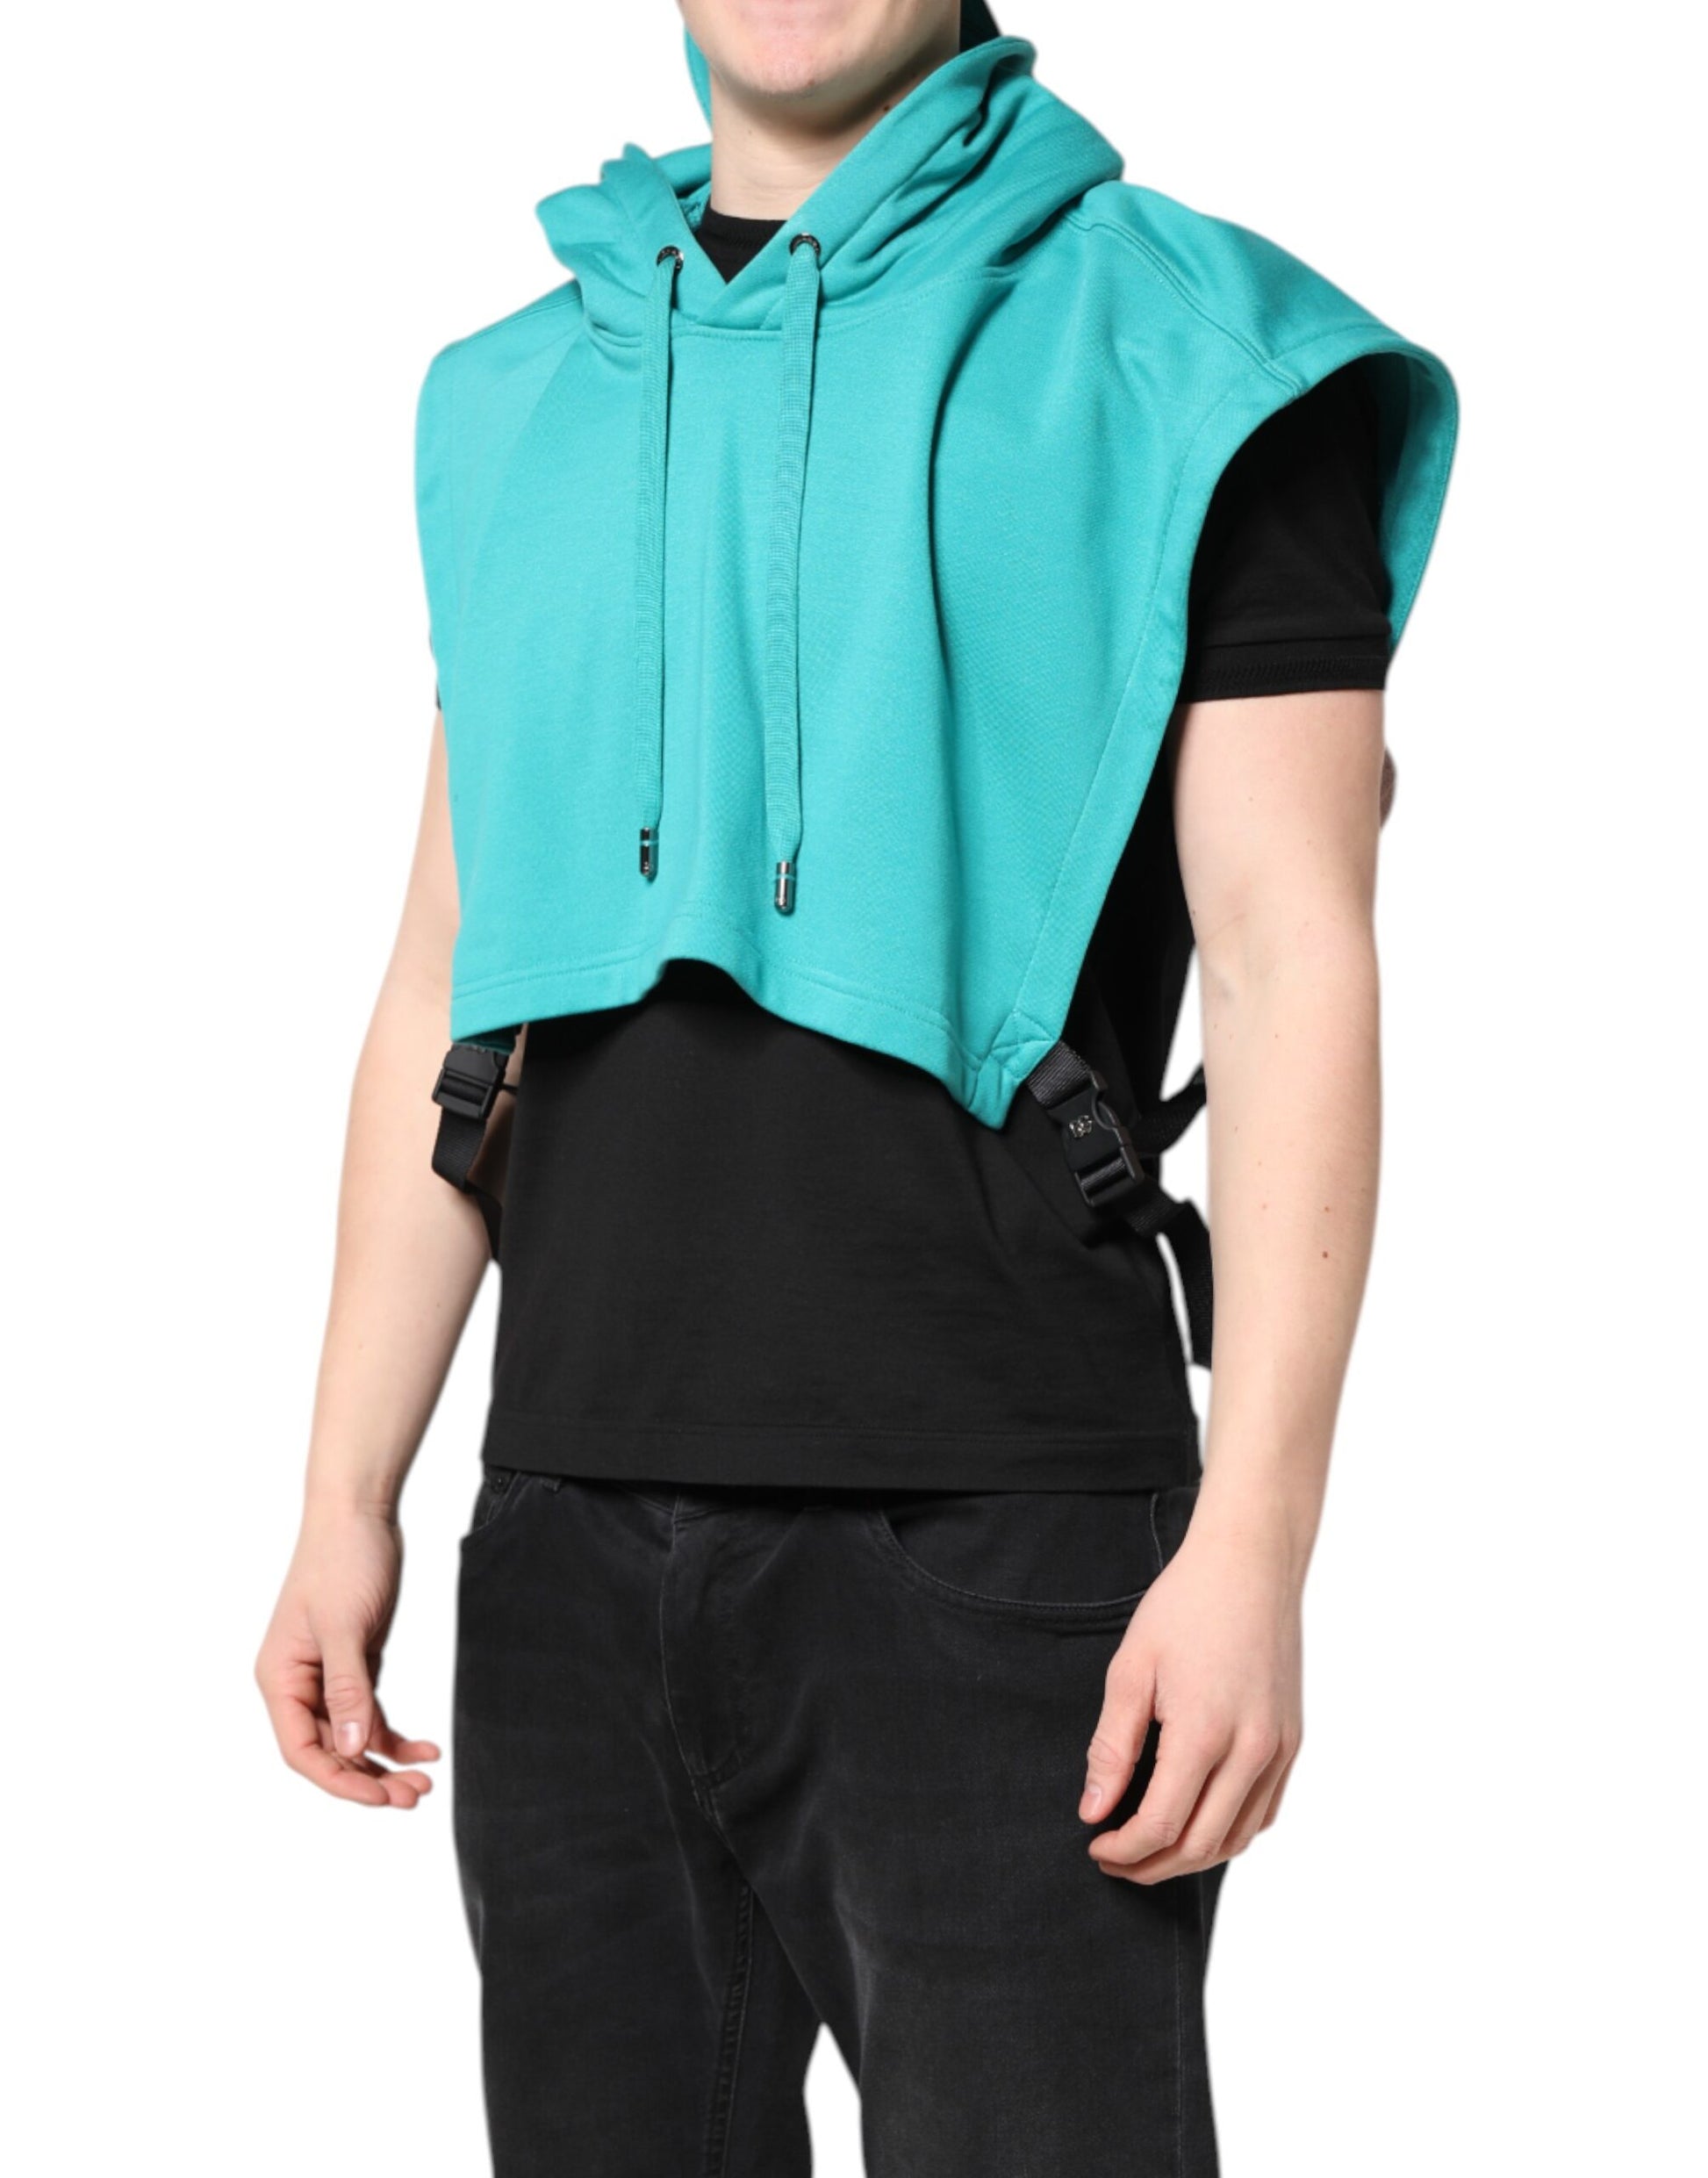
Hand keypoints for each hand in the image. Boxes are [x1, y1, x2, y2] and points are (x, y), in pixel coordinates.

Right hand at [255, 1505, 439, 1808]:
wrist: (359, 1512)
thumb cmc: (341, 1560)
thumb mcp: (344, 1626)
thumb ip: (347, 1688)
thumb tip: (349, 1744)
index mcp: (279, 1678)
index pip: (300, 1750)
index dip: (338, 1779)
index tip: (379, 1797)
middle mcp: (298, 1683)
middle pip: (329, 1750)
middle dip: (368, 1777)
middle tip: (412, 1797)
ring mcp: (327, 1675)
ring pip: (352, 1736)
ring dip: (385, 1762)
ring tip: (424, 1783)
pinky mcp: (356, 1662)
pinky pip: (370, 1712)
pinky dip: (394, 1733)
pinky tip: (425, 1748)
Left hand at [1079, 1520, 1302, 1881]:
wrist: (1250, 1566)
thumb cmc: (1183, 1608)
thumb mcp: (1130, 1670)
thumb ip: (1111, 1747)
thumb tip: (1094, 1810)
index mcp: (1205, 1732)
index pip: (1162, 1824)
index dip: (1124, 1849)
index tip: (1095, 1845)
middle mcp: (1251, 1750)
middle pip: (1201, 1846)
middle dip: (1151, 1865)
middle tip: (1115, 1859)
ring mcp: (1279, 1749)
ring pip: (1238, 1838)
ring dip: (1191, 1858)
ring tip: (1150, 1850)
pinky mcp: (1292, 1741)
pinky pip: (1263, 1812)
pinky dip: (1228, 1832)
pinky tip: (1196, 1823)